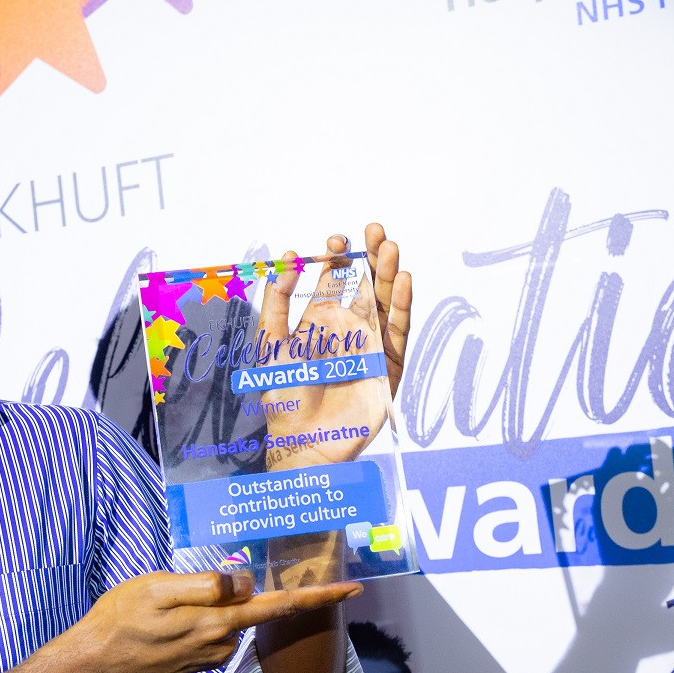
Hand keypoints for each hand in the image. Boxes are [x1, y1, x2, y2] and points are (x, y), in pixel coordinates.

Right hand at [48, 570, 362, 672]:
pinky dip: (216, 614)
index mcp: (217, 622)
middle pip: (262, 611)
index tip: (353, 588)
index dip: (319, 598)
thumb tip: (242, 581)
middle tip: (302, 570)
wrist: (95, 665)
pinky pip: (217, 629)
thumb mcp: (158, 589)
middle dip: (286, 594)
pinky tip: (184, 606)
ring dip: (233, 602)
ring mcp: (209, 654)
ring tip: (210, 582)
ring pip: (236, 618)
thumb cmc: (121, 620)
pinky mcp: (196, 658)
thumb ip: (205, 586)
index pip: (280, 606)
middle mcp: (221, 642)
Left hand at [260, 224, 412, 469]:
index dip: (336, 261)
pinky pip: (398, 332)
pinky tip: (402, 280)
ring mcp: (370, 347)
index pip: (334, 283)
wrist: (304, 442)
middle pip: (366, 286)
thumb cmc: (284, 397)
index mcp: (321, 323)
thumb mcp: (270, 343)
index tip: (335, 243)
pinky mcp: (388, 368)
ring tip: (390, 247)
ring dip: (388, 275)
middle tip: (373, 230)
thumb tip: (286, 258)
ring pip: (386, 303)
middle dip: (370, 258)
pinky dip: (402, 306)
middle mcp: (349, 331)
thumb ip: (276, 301)